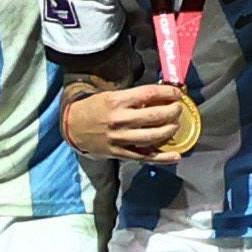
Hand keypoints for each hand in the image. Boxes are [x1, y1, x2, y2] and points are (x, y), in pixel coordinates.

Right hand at [62, 82, 189, 160]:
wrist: (73, 127)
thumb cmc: (94, 108)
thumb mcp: (111, 95)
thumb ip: (133, 98)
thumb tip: (160, 97)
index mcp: (117, 101)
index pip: (149, 94)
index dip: (167, 93)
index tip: (176, 93)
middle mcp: (120, 119)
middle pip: (155, 115)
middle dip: (173, 111)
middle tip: (178, 109)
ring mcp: (120, 138)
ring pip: (154, 136)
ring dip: (170, 130)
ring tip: (175, 125)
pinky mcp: (120, 153)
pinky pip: (145, 156)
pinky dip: (163, 157)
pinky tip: (176, 155)